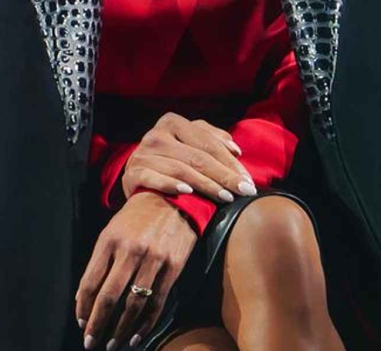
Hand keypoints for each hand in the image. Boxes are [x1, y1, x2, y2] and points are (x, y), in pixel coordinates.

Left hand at [76, 192, 198, 350]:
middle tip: (90, 343)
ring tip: (111, 345)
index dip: (83, 308)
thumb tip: (84, 300)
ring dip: (120, 330)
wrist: (173, 199)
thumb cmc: (136, 220)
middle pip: (109, 297)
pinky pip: (157, 303)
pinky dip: (145, 325)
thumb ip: (98, 264)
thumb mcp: (111, 232)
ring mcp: (153, 260)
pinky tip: (134, 338)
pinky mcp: (173, 268)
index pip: (90, 283)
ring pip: (133, 305)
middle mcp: (130, 251)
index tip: (80, 324)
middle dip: (97, 325)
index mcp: (109, 241)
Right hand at [121, 112, 255, 204]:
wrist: (137, 182)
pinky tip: (187, 192)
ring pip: (180, 169)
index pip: (207, 143)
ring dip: (206, 185)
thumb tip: (236, 150)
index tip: (248, 181)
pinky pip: (153, 179)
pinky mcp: (132, 174)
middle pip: (197, 157)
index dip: (231, 163)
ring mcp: (142, 154)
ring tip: (225, 197)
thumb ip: (212, 142)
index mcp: (172, 122)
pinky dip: (170, 184)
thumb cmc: (171, 164)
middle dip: (224, 176)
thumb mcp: (191, 147)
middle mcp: (156, 135)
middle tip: (244, 192)